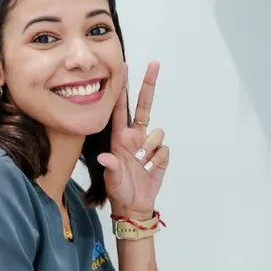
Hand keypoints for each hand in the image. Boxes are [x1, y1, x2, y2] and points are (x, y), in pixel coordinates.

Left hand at [98, 61, 168, 217]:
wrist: (134, 206)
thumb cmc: (119, 191)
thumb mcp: (111, 180)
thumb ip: (111, 168)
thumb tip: (106, 158)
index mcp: (119, 138)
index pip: (120, 109)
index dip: (121, 90)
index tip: (123, 68)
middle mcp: (134, 137)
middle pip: (144, 107)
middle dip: (149, 86)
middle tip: (154, 64)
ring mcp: (148, 146)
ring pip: (157, 132)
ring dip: (150, 148)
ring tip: (142, 164)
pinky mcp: (160, 156)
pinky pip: (164, 150)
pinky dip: (158, 161)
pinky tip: (150, 170)